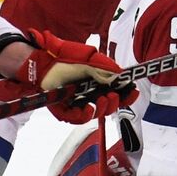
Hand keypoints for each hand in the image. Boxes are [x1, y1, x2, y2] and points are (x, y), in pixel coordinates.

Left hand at [14, 28, 137, 123]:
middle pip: (107, 107)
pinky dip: (85, 115)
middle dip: (115, 103)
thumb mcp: (89, 58)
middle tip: (115, 96)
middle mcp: (87, 95)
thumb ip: (105, 66)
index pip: (115, 93)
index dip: (125, 95)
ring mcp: (75, 103)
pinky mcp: (63, 110)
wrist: (42, 60)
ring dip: (103, 109)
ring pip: (94, 114)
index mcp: (96, 83)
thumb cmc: (64, 57)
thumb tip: (120, 75)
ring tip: (103, 99)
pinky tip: (89, 108)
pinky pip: (76, 118)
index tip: (133, 92)